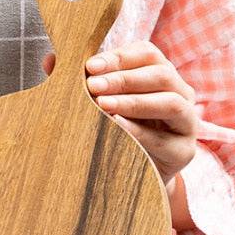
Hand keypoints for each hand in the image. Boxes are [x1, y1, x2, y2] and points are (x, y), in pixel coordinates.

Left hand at [42, 41, 198, 229]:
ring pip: (169, 103)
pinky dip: (138, 132)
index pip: (146, 54)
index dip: (119, 58)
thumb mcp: (102, 106)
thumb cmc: (117, 134)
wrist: (138, 179)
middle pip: (160, 75)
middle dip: (123, 79)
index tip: (89, 67)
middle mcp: (180, 94)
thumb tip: (48, 62)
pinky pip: (162, 139)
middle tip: (93, 85)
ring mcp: (187, 123)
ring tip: (103, 105)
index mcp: (162, 76)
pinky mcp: (183, 152)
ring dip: (134, 102)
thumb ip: (82, 84)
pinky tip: (116, 127)